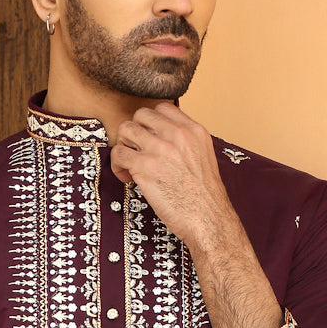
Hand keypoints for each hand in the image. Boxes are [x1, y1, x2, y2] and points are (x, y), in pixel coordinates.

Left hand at [110, 102, 231, 247]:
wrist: (208, 219)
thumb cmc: (205, 198)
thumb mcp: (204, 158)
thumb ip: (185, 143)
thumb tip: (161, 139)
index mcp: (194, 131)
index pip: (163, 108)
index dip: (151, 122)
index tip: (149, 138)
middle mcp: (177, 135)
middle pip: (141, 115)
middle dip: (135, 132)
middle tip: (137, 151)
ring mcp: (160, 149)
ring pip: (126, 130)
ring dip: (124, 147)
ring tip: (130, 165)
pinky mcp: (145, 166)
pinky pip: (118, 154)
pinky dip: (118, 166)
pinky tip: (127, 178)